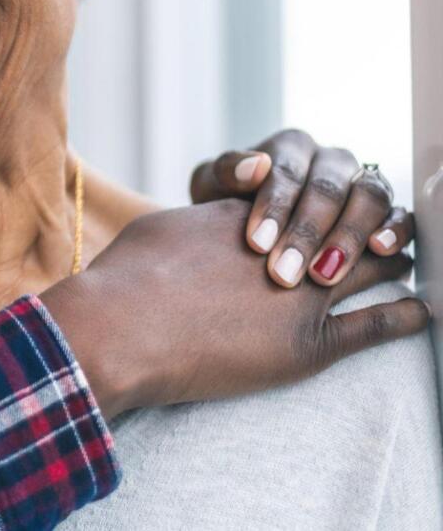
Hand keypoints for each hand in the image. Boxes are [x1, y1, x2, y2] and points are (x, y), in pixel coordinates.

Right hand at [42, 199, 427, 415]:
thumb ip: (197, 223)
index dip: (334, 197)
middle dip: (375, 220)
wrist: (124, 328)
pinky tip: (422, 314)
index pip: (311, 193)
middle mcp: (289, 243)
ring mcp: (305, 294)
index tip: (348, 200)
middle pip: (353, 219)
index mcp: (252, 210)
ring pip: (374, 267)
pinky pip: (376, 325)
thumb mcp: (163, 227)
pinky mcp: (310, 344)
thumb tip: (201, 224)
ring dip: (393, 260)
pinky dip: (404, 317)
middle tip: (393, 226)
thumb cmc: (128, 277)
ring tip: (407, 261)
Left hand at [191, 129, 412, 286]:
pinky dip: (395, 229)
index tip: (256, 244)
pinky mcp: (385, 210)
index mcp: (290, 146)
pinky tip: (381, 251)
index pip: (286, 172)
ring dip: (347, 237)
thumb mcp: (213, 186)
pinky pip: (400, 213)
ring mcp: (361, 181)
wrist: (243, 226)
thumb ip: (226, 173)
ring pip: (368, 198)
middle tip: (284, 273)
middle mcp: (330, 160)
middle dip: (305, 233)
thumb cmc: (227, 203)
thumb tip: (254, 167)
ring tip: (323, 274)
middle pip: (327, 189)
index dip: (273, 208)